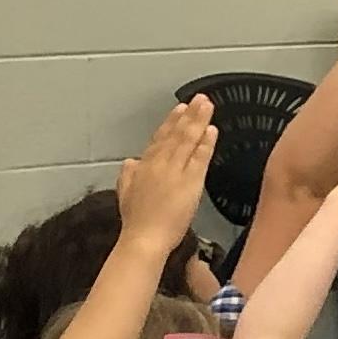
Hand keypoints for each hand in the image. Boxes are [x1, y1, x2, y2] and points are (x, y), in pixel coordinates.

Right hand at [118, 100, 219, 251]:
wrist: (144, 239)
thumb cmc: (136, 222)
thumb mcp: (125, 194)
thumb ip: (128, 175)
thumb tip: (130, 161)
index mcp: (144, 167)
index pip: (159, 139)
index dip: (171, 122)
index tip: (181, 109)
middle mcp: (159, 165)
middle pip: (175, 135)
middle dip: (188, 115)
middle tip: (200, 99)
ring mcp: (175, 172)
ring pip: (187, 141)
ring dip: (198, 121)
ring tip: (207, 106)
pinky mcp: (189, 182)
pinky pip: (199, 158)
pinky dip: (205, 143)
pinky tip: (212, 131)